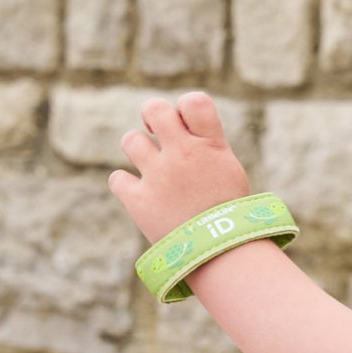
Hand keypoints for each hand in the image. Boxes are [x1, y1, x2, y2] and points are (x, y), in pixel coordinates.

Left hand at [109, 92, 250, 244]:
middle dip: (153, 117)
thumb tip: (185, 133)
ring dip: (139, 150)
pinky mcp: (138, 199)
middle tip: (158, 133)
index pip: (194, 101)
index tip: (185, 124)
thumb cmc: (233, 215)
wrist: (222, 251)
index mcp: (211, 145)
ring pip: (131, 140)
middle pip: (154, 109)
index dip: (185, 108)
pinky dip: (126, 186)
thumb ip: (207, 150)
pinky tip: (141, 195)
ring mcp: (158, 174)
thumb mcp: (229, 173)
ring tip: (153, 168)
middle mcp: (183, 153)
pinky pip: (118, 179)